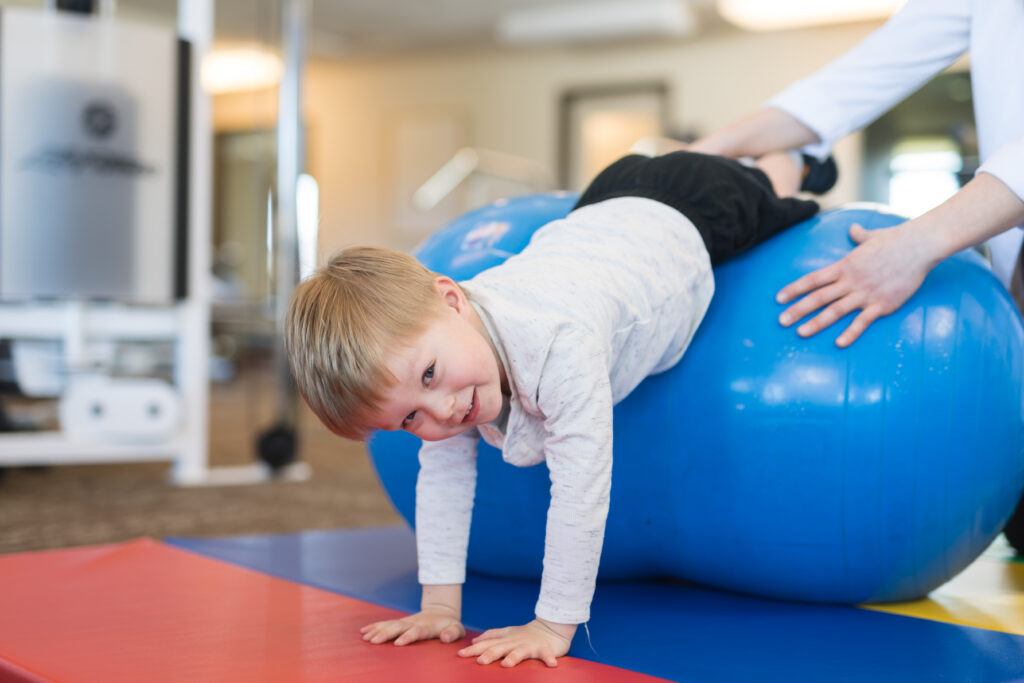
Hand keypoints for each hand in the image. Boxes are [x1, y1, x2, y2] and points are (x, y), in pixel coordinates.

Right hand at [360, 605, 464, 646]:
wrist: (441, 611)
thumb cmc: (450, 625)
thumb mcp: (457, 628)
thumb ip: (453, 632)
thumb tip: (445, 638)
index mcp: (426, 627)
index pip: (416, 631)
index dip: (407, 636)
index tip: (398, 643)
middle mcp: (413, 623)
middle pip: (398, 627)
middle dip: (386, 634)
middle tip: (375, 641)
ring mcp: (405, 622)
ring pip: (389, 625)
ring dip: (377, 630)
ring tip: (366, 637)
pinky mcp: (399, 623)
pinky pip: (385, 624)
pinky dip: (374, 627)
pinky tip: (363, 632)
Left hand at [457, 618, 574, 667]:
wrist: (550, 628)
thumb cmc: (526, 634)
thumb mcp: (507, 633)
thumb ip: (491, 636)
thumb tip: (474, 641)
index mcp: (505, 640)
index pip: (487, 644)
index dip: (474, 649)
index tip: (460, 654)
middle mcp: (515, 642)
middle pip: (500, 648)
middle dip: (490, 654)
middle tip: (479, 661)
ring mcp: (530, 645)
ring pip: (520, 651)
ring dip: (513, 657)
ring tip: (506, 664)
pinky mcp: (544, 649)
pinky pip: (546, 655)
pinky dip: (548, 659)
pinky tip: (551, 665)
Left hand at [776, 222, 936, 346]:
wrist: (920, 245)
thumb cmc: (896, 239)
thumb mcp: (872, 236)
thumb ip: (858, 236)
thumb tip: (853, 229)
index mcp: (845, 265)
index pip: (813, 279)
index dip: (794, 289)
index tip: (778, 299)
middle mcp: (851, 281)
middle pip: (818, 297)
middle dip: (798, 310)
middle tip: (781, 321)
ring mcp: (866, 293)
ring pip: (835, 311)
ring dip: (816, 323)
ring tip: (800, 332)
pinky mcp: (883, 304)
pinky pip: (863, 322)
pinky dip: (850, 333)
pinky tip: (838, 343)